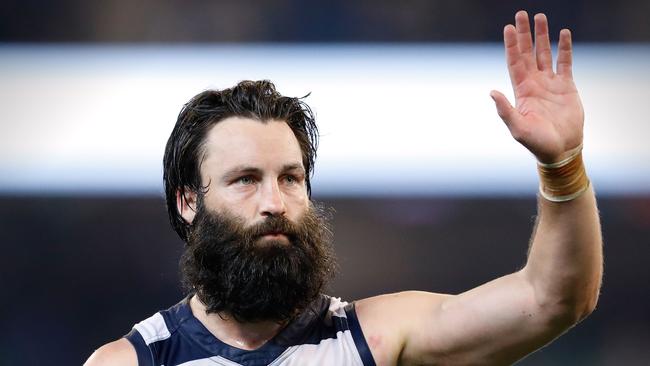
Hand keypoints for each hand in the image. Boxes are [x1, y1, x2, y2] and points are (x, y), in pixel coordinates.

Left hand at [491, 11, 583, 163]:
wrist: (560, 150)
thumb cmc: (536, 142)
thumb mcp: (517, 128)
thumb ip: (504, 110)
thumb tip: (491, 92)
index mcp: (521, 90)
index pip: (514, 62)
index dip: (511, 45)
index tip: (508, 27)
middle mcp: (534, 83)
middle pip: (527, 53)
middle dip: (524, 34)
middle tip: (521, 14)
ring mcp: (550, 83)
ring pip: (544, 53)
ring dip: (542, 36)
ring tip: (541, 17)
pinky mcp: (567, 86)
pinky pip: (565, 62)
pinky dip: (565, 48)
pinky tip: (564, 34)